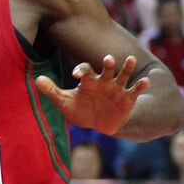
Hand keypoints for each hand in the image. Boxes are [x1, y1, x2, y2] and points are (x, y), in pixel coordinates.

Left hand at [34, 54, 149, 135]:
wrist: (98, 124)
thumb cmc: (80, 109)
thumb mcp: (64, 102)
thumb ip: (52, 91)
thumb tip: (38, 80)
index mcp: (88, 80)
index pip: (85, 70)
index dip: (81, 70)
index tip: (75, 75)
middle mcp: (104, 81)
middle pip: (107, 68)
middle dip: (108, 63)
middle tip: (108, 59)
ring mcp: (117, 88)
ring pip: (124, 75)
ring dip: (127, 67)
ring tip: (131, 59)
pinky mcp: (128, 98)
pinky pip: (135, 90)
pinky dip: (141, 85)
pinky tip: (145, 81)